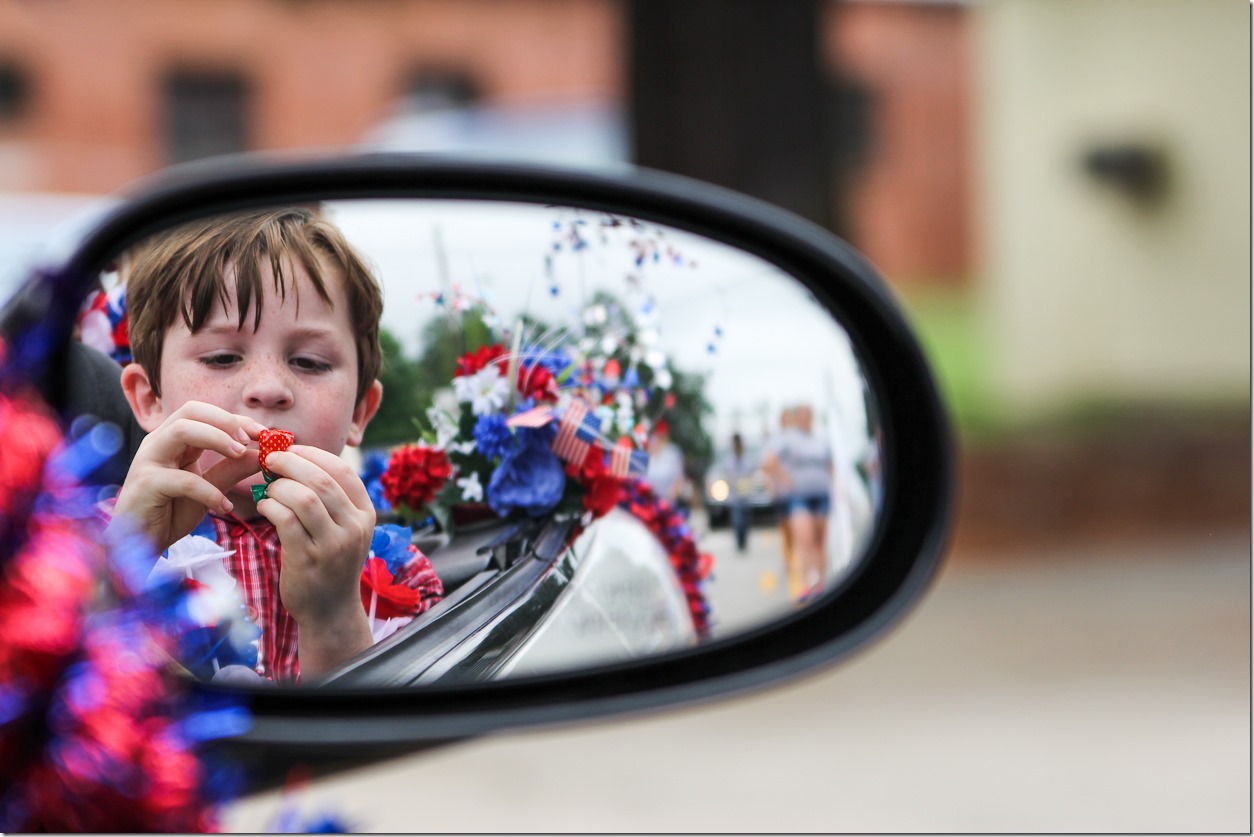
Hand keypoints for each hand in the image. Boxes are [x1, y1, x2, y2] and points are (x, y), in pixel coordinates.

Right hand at [111, 401, 264, 552]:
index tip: (263, 432)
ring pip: (181, 431)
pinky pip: (182, 479)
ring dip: (216, 439)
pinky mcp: (146, 485)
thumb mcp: (210, 487)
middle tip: (248, 440)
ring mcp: (148, 461)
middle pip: (190, 410)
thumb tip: (262, 455)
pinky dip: (209, 491)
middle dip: (225, 420)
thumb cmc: (172, 511)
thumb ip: (233, 469)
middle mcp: (158, 443)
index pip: (203, 413)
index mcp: (172, 439)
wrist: (141, 543)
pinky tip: (225, 506)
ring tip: (239, 454)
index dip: (234, 418)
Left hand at [256, 444, 374, 674]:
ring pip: (303, 497)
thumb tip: (298, 457)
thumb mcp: (344, 528)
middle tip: (269, 458)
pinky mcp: (308, 559)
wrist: (330, 610)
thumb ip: (330, 498)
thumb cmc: (330, 562)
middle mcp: (355, 527)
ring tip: (268, 489)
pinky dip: (270, 506)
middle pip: (321, 479)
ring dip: (278, 486)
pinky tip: (264, 506)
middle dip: (290, 462)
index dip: (313, 454)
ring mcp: (334, 544)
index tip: (290, 448)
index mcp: (365, 514)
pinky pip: (286, 520)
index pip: (343, 470)